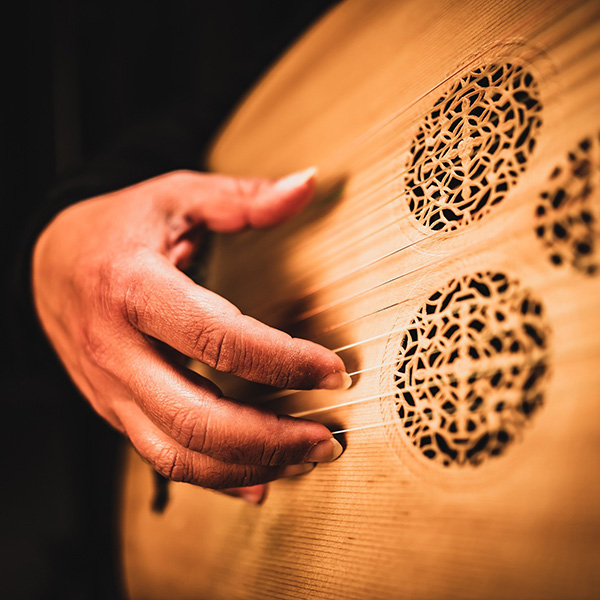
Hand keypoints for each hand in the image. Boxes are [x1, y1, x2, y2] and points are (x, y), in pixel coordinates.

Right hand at [32, 169, 348, 502]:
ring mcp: (111, 389)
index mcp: (133, 288)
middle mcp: (117, 349)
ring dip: (250, 466)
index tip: (333, 371)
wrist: (47, 264)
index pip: (219, 339)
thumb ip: (242, 197)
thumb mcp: (174, 196)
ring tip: (305, 457)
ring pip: (179, 455)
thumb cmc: (115, 229)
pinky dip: (216, 478)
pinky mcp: (114, 409)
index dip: (284, 362)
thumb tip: (306, 184)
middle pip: (198, 419)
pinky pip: (163, 460)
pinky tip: (259, 479)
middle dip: (272, 437)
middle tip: (328, 437)